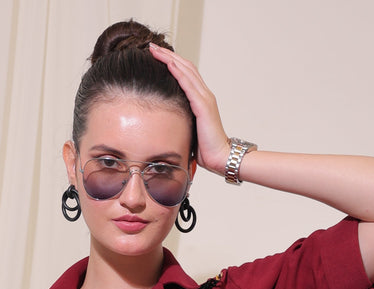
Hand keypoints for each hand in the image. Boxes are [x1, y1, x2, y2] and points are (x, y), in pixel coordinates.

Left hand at [149, 42, 229, 177]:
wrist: (220, 158)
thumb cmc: (206, 148)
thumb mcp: (190, 129)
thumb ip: (181, 119)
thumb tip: (165, 120)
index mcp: (202, 99)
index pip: (186, 73)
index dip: (172, 62)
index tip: (157, 55)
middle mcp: (205, 94)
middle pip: (185, 67)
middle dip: (168, 55)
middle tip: (152, 46)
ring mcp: (205, 99)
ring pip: (186, 71)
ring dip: (170, 59)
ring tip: (156, 50)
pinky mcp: (203, 106)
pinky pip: (189, 85)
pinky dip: (178, 73)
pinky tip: (168, 64)